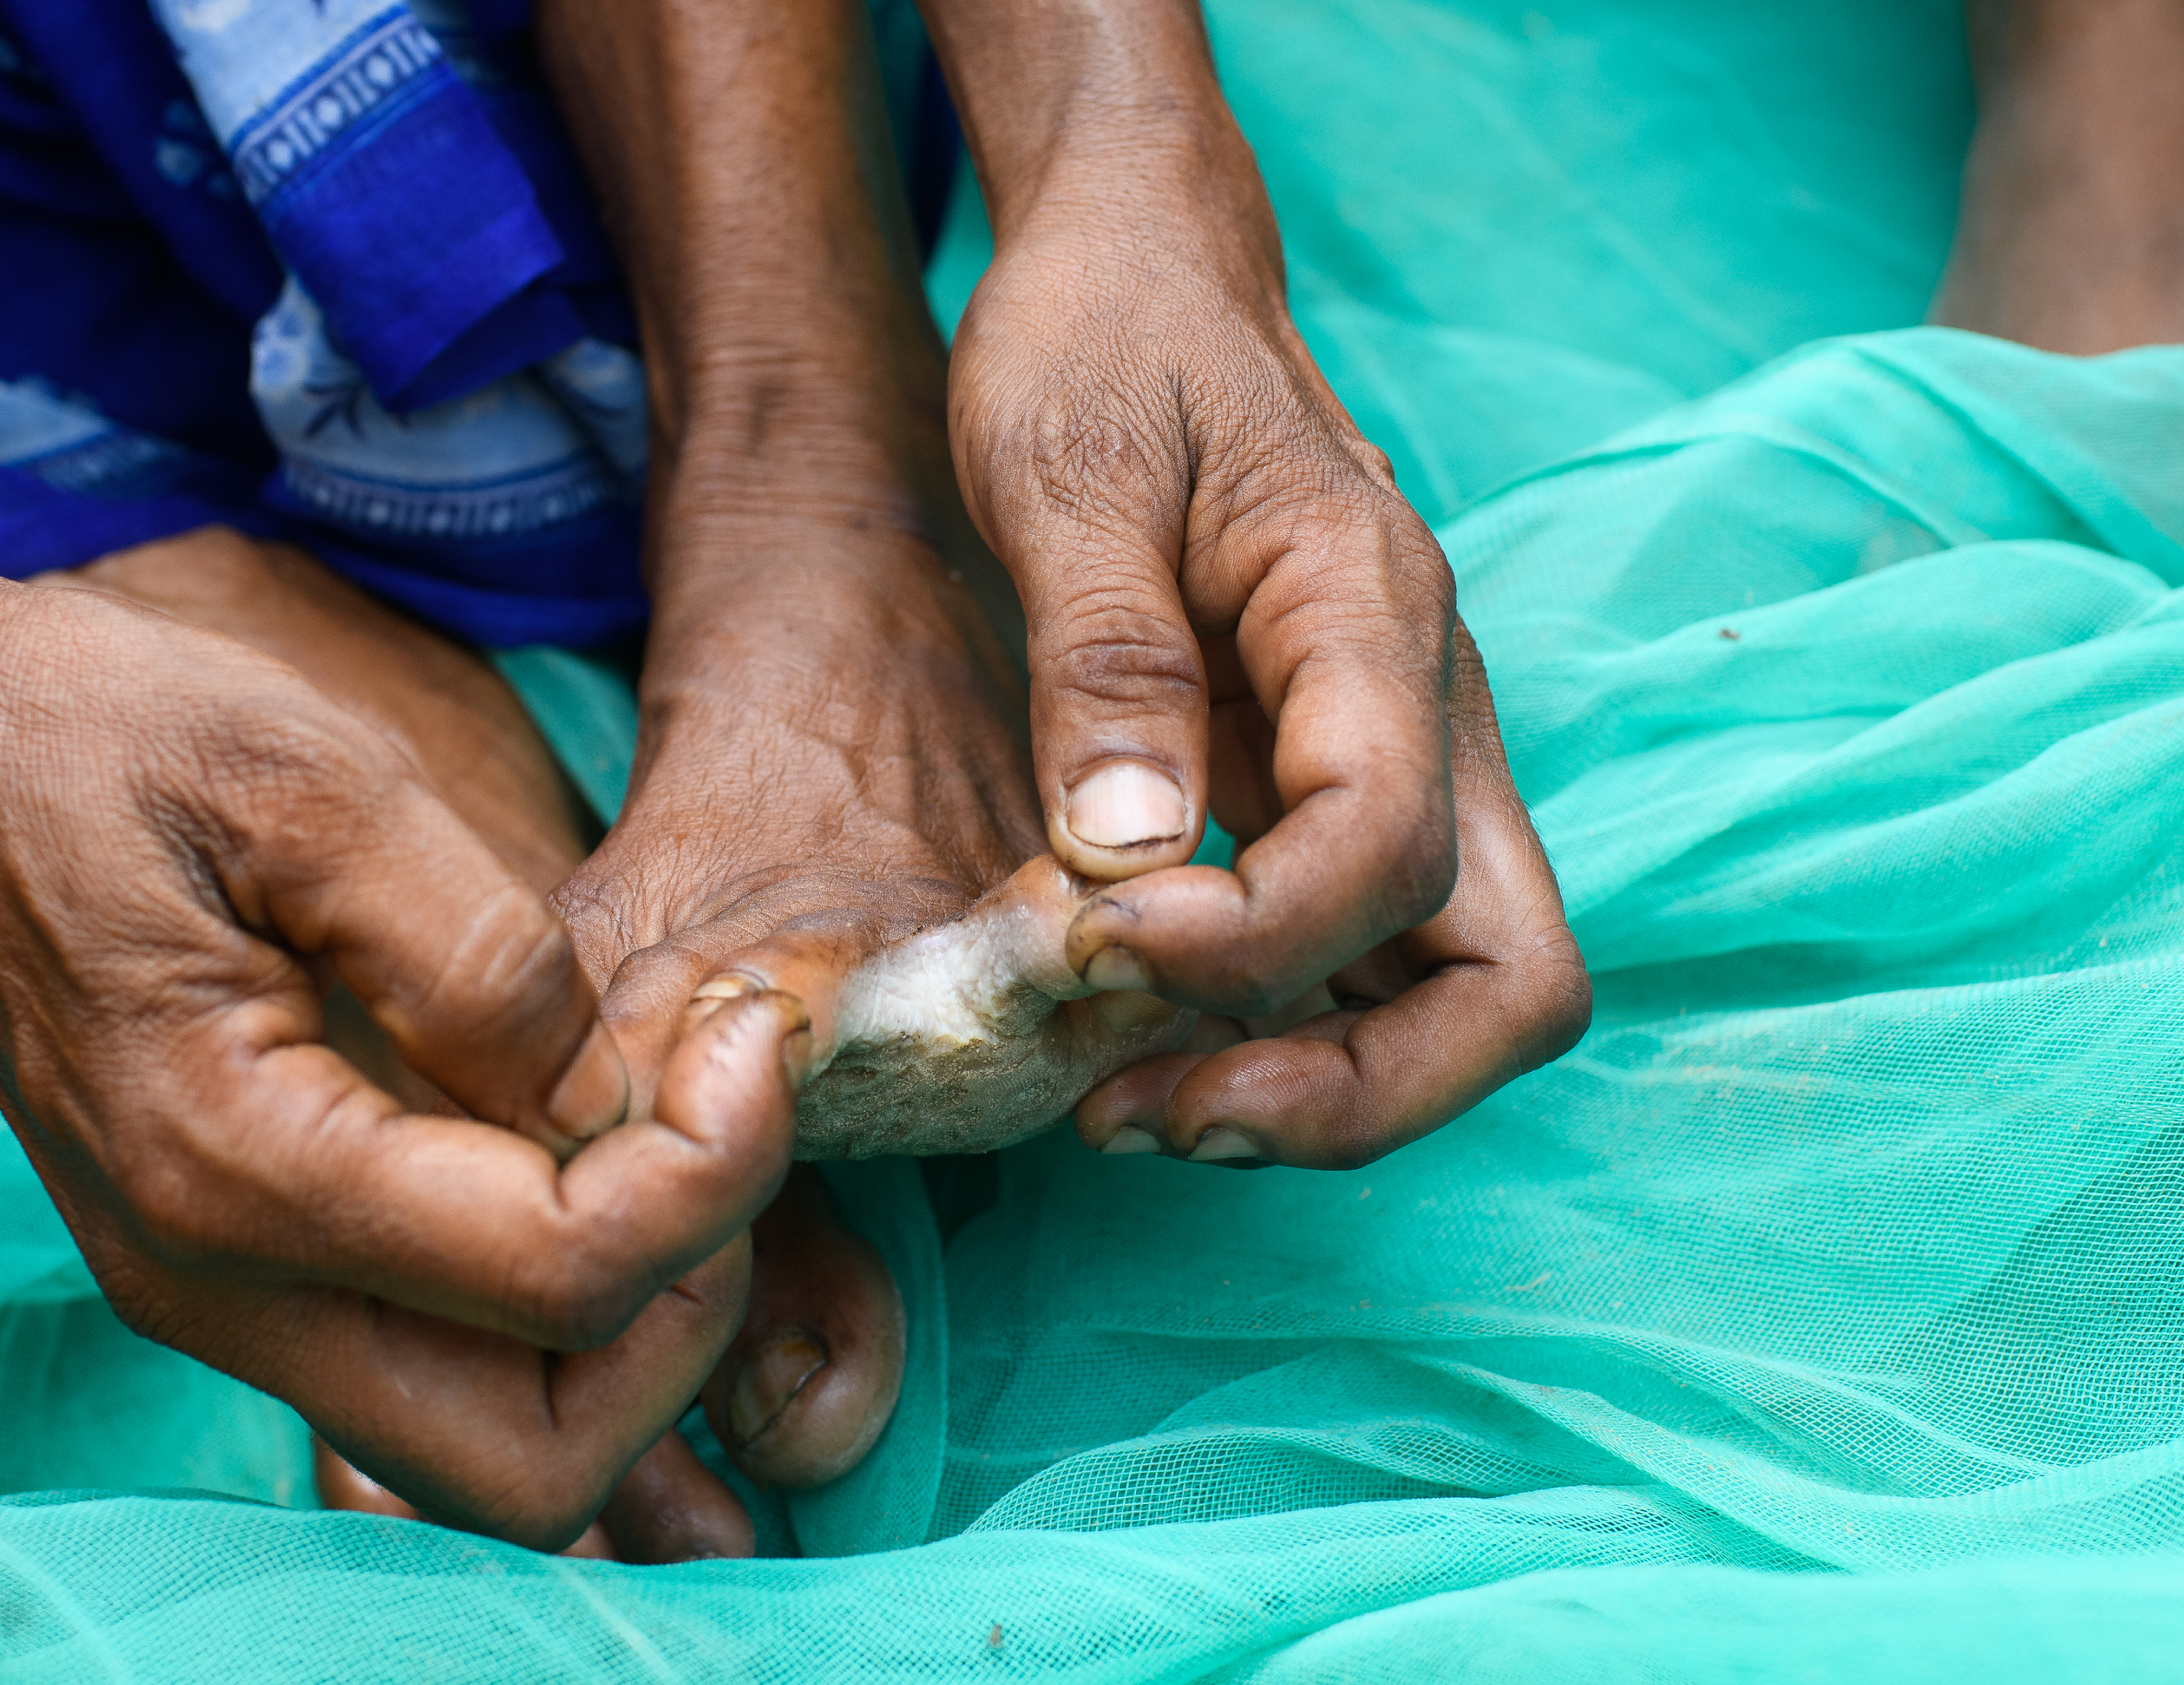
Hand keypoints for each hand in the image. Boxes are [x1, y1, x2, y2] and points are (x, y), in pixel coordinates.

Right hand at [0, 340, 804, 1543]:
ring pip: (494, 1453)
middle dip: (682, 1315)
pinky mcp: (239, 1271)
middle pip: (536, 1465)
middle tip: (716, 1129)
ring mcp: (220, 1300)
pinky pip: (438, 1376)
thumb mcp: (314, 782)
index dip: (717, 1176)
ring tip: (657, 1137)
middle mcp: (218, 1285)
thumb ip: (482, 957)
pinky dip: (548, 1306)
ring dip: (624, 1329)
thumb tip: (610, 1094)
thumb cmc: (103, 739)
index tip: (751, 1039)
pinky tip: (569, 1145)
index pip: (563, 1281)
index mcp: (235, 1166)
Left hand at [925, 0, 1592, 1164]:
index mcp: (1373, 616)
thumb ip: (1104, 663)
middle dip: (1352, 1093)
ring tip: (1127, 1111)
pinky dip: (1273, 1034)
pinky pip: (1362, 963)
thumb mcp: (1067, 471)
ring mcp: (1402, 764)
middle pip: (1508, 982)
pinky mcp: (1339, 796)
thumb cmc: (1103, 346)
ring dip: (1314, 1089)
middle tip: (1153, 1117)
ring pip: (1453, 997)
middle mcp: (1429, 712)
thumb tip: (1122, 863)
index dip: (1252, 941)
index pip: (1388, 845)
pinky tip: (1133, 1041)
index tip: (1091, 948)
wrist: (1142, 275)